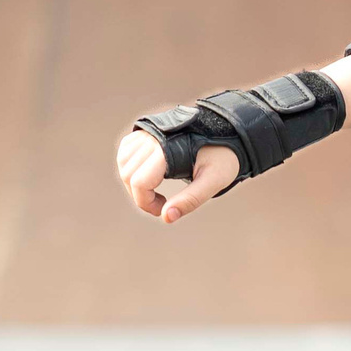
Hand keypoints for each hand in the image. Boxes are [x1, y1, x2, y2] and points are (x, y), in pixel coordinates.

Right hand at [117, 129, 236, 222]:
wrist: (226, 132)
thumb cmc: (222, 157)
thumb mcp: (213, 181)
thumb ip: (191, 200)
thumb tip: (166, 218)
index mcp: (166, 149)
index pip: (139, 182)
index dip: (146, 203)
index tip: (163, 210)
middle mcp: (151, 138)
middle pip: (128, 175)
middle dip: (141, 196)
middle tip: (162, 204)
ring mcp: (146, 133)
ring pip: (123, 164)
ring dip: (134, 183)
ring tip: (155, 191)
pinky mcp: (144, 132)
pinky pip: (125, 153)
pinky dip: (132, 169)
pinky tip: (149, 176)